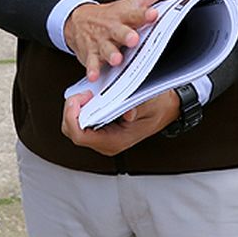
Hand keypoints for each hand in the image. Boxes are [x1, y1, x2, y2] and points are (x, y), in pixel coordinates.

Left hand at [61, 87, 181, 155]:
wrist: (167, 110)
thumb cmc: (159, 108)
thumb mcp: (150, 104)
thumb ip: (137, 109)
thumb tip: (127, 114)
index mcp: (116, 141)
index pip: (81, 136)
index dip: (73, 117)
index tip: (79, 98)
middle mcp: (106, 143)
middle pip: (73, 132)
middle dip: (71, 111)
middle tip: (82, 93)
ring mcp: (103, 138)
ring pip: (74, 128)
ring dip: (75, 110)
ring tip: (86, 94)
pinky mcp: (102, 131)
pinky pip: (82, 124)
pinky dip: (80, 110)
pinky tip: (89, 98)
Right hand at [62, 0, 180, 82]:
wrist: (78, 21)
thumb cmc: (112, 14)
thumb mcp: (134, 1)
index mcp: (125, 15)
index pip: (136, 13)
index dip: (145, 14)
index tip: (153, 14)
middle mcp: (112, 28)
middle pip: (119, 31)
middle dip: (125, 35)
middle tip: (133, 39)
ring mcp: (101, 41)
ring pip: (106, 48)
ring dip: (110, 54)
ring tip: (116, 59)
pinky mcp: (91, 54)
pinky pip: (91, 63)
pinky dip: (92, 69)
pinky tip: (94, 75)